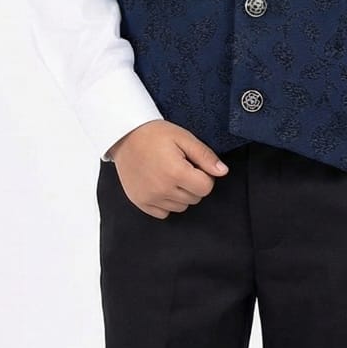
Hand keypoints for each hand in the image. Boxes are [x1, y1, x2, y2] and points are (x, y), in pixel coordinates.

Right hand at [106, 121, 227, 218]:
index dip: (204, 176)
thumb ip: (205, 156)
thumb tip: (223, 172)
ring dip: (180, 194)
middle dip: (193, 184)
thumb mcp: (184, 138)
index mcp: (176, 173)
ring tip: (169, 174)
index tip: (194, 166)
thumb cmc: (155, 134)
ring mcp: (150, 198)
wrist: (124, 135)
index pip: (206, 188)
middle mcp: (163, 189)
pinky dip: (166, 202)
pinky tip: (160, 185)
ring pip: (181, 207)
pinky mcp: (140, 202)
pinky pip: (163, 213)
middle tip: (180, 167)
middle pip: (195, 198)